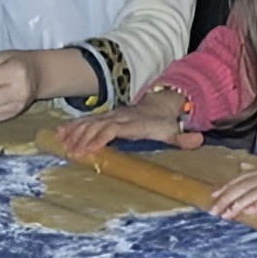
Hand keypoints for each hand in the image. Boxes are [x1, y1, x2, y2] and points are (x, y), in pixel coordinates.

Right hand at [56, 90, 199, 156]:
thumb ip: (184, 138)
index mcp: (134, 122)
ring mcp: (110, 115)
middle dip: (82, 138)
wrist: (160, 104)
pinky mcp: (104, 117)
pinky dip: (71, 126)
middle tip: (70, 153)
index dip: (101, 137)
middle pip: (97, 125)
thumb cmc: (165, 123)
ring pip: (88, 122)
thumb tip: (199, 139)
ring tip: (60, 145)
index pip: (114, 128)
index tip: (90, 149)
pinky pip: (85, 120)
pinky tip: (58, 134)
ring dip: (73, 133)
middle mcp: (119, 116)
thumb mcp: (175, 131)